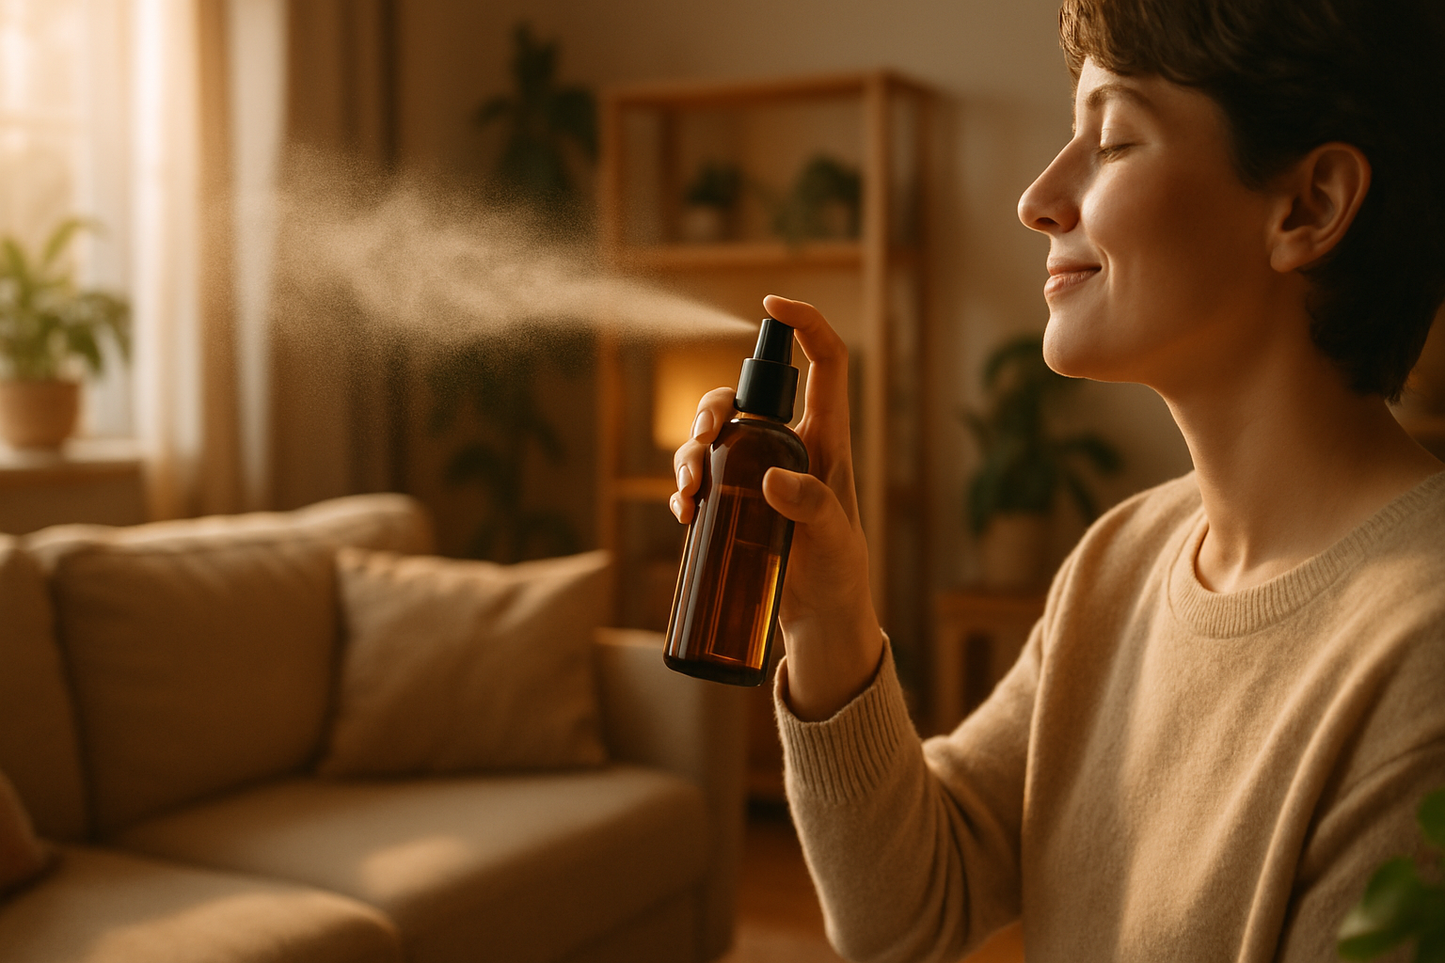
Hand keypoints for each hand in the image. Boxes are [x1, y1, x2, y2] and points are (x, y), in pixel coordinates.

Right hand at [670, 295, 882, 720]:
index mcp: (826, 438)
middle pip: (742, 398)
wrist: (820, 620)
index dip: (805, 325)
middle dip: (711, 409)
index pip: (825, 364)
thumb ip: (812, 508)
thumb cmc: (839, 576)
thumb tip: (772, 479)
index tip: (771, 305)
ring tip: (688, 498)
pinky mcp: (736, 504)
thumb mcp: (834, 542)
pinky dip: (684, 489)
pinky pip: (700, 478)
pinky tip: (684, 516)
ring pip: (712, 438)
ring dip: (688, 455)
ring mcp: (758, 473)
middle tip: (704, 443)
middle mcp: (789, 446)